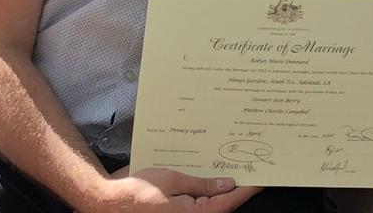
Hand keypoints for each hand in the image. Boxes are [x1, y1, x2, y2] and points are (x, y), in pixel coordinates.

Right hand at [80, 168, 259, 211]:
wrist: (109, 203)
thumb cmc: (138, 192)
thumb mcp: (173, 180)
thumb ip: (202, 183)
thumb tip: (228, 184)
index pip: (230, 200)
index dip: (248, 187)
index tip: (264, 177)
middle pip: (222, 203)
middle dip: (236, 185)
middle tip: (251, 165)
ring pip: (210, 202)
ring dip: (219, 186)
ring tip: (232, 165)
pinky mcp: (176, 211)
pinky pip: (195, 201)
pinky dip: (203, 188)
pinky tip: (206, 173)